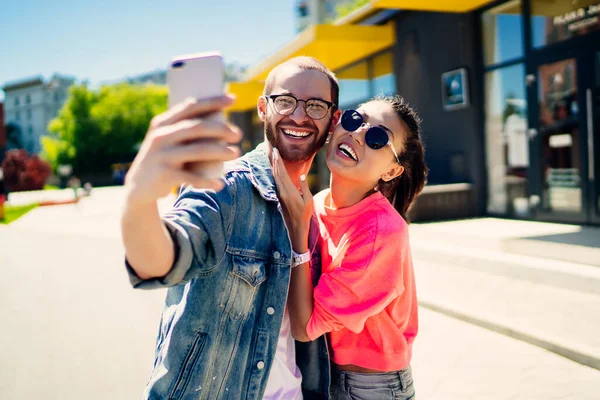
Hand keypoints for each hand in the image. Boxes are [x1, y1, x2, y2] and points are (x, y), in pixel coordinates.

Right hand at [124, 95, 241, 205]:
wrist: (139, 186)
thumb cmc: (164, 158)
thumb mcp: (168, 140)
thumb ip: (185, 129)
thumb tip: (219, 115)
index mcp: (162, 123)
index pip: (190, 107)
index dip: (212, 102)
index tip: (232, 99)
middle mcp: (161, 136)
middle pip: (197, 128)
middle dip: (221, 129)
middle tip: (239, 135)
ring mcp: (162, 156)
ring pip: (198, 151)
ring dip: (220, 152)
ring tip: (236, 153)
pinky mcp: (164, 175)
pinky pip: (191, 177)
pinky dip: (207, 182)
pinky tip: (220, 184)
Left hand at [271, 148, 312, 251]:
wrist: (295, 227)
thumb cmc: (305, 214)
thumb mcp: (308, 200)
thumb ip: (304, 187)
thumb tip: (301, 175)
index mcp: (289, 191)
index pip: (282, 173)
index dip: (278, 162)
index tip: (276, 152)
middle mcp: (282, 192)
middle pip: (276, 173)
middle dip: (275, 161)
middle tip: (274, 150)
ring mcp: (280, 194)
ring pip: (275, 177)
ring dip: (274, 166)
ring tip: (273, 157)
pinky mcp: (280, 197)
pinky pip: (276, 182)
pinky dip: (275, 173)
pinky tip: (275, 170)